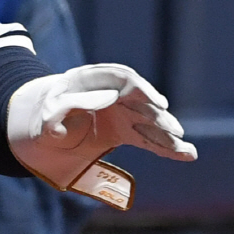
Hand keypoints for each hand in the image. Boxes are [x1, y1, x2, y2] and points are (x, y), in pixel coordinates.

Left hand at [7, 63, 196, 189]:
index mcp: (94, 79)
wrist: (47, 122)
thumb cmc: (46, 114)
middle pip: (143, 101)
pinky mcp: (127, 131)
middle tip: (173, 131)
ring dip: (167, 136)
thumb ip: (54, 117)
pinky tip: (188, 155)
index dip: (142, 90)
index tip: (157, 104)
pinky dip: (166, 148)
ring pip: (150, 122)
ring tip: (185, 150)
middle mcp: (114, 94)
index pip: (123, 78)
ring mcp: (123, 112)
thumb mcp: (44, 113)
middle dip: (158, 117)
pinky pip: (149, 139)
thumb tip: (61, 127)